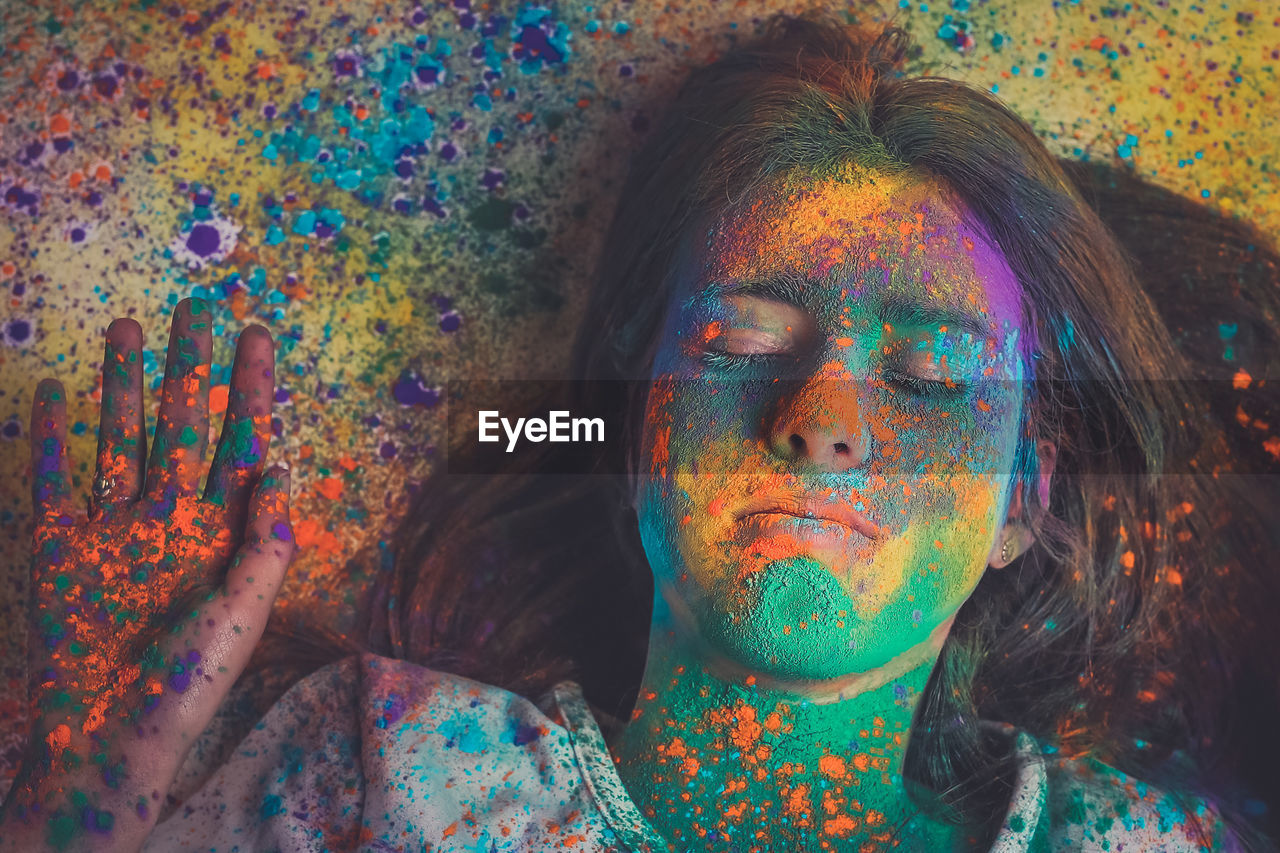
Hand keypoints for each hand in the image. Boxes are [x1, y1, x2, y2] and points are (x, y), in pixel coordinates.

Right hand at [0, 298, 293, 851]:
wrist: (106, 738)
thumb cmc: (187, 684)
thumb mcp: (241, 615)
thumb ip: (264, 544)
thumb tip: (279, 470)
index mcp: (221, 531)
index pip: (241, 443)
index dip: (250, 390)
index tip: (254, 336)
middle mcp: (170, 518)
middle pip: (182, 424)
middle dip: (188, 368)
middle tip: (194, 308)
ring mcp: (114, 528)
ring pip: (120, 437)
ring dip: (122, 385)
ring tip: (125, 328)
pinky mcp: (61, 548)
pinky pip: (54, 480)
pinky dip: (52, 437)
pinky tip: (59, 392)